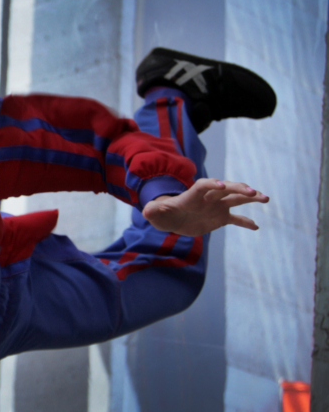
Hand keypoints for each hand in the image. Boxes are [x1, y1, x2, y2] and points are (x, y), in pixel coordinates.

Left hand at [142, 178, 268, 236]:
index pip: (203, 185)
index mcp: (192, 195)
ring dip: (250, 198)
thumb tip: (146, 212)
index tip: (222, 185)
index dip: (212, 184)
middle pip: (225, 189)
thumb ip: (153, 211)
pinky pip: (235, 219)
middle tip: (253, 192)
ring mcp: (216, 206)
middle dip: (238, 189)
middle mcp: (208, 198)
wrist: (171, 219)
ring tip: (265, 198)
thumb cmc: (162, 213)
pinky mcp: (220, 217)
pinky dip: (245, 222)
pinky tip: (256, 227)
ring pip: (236, 199)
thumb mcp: (155, 213)